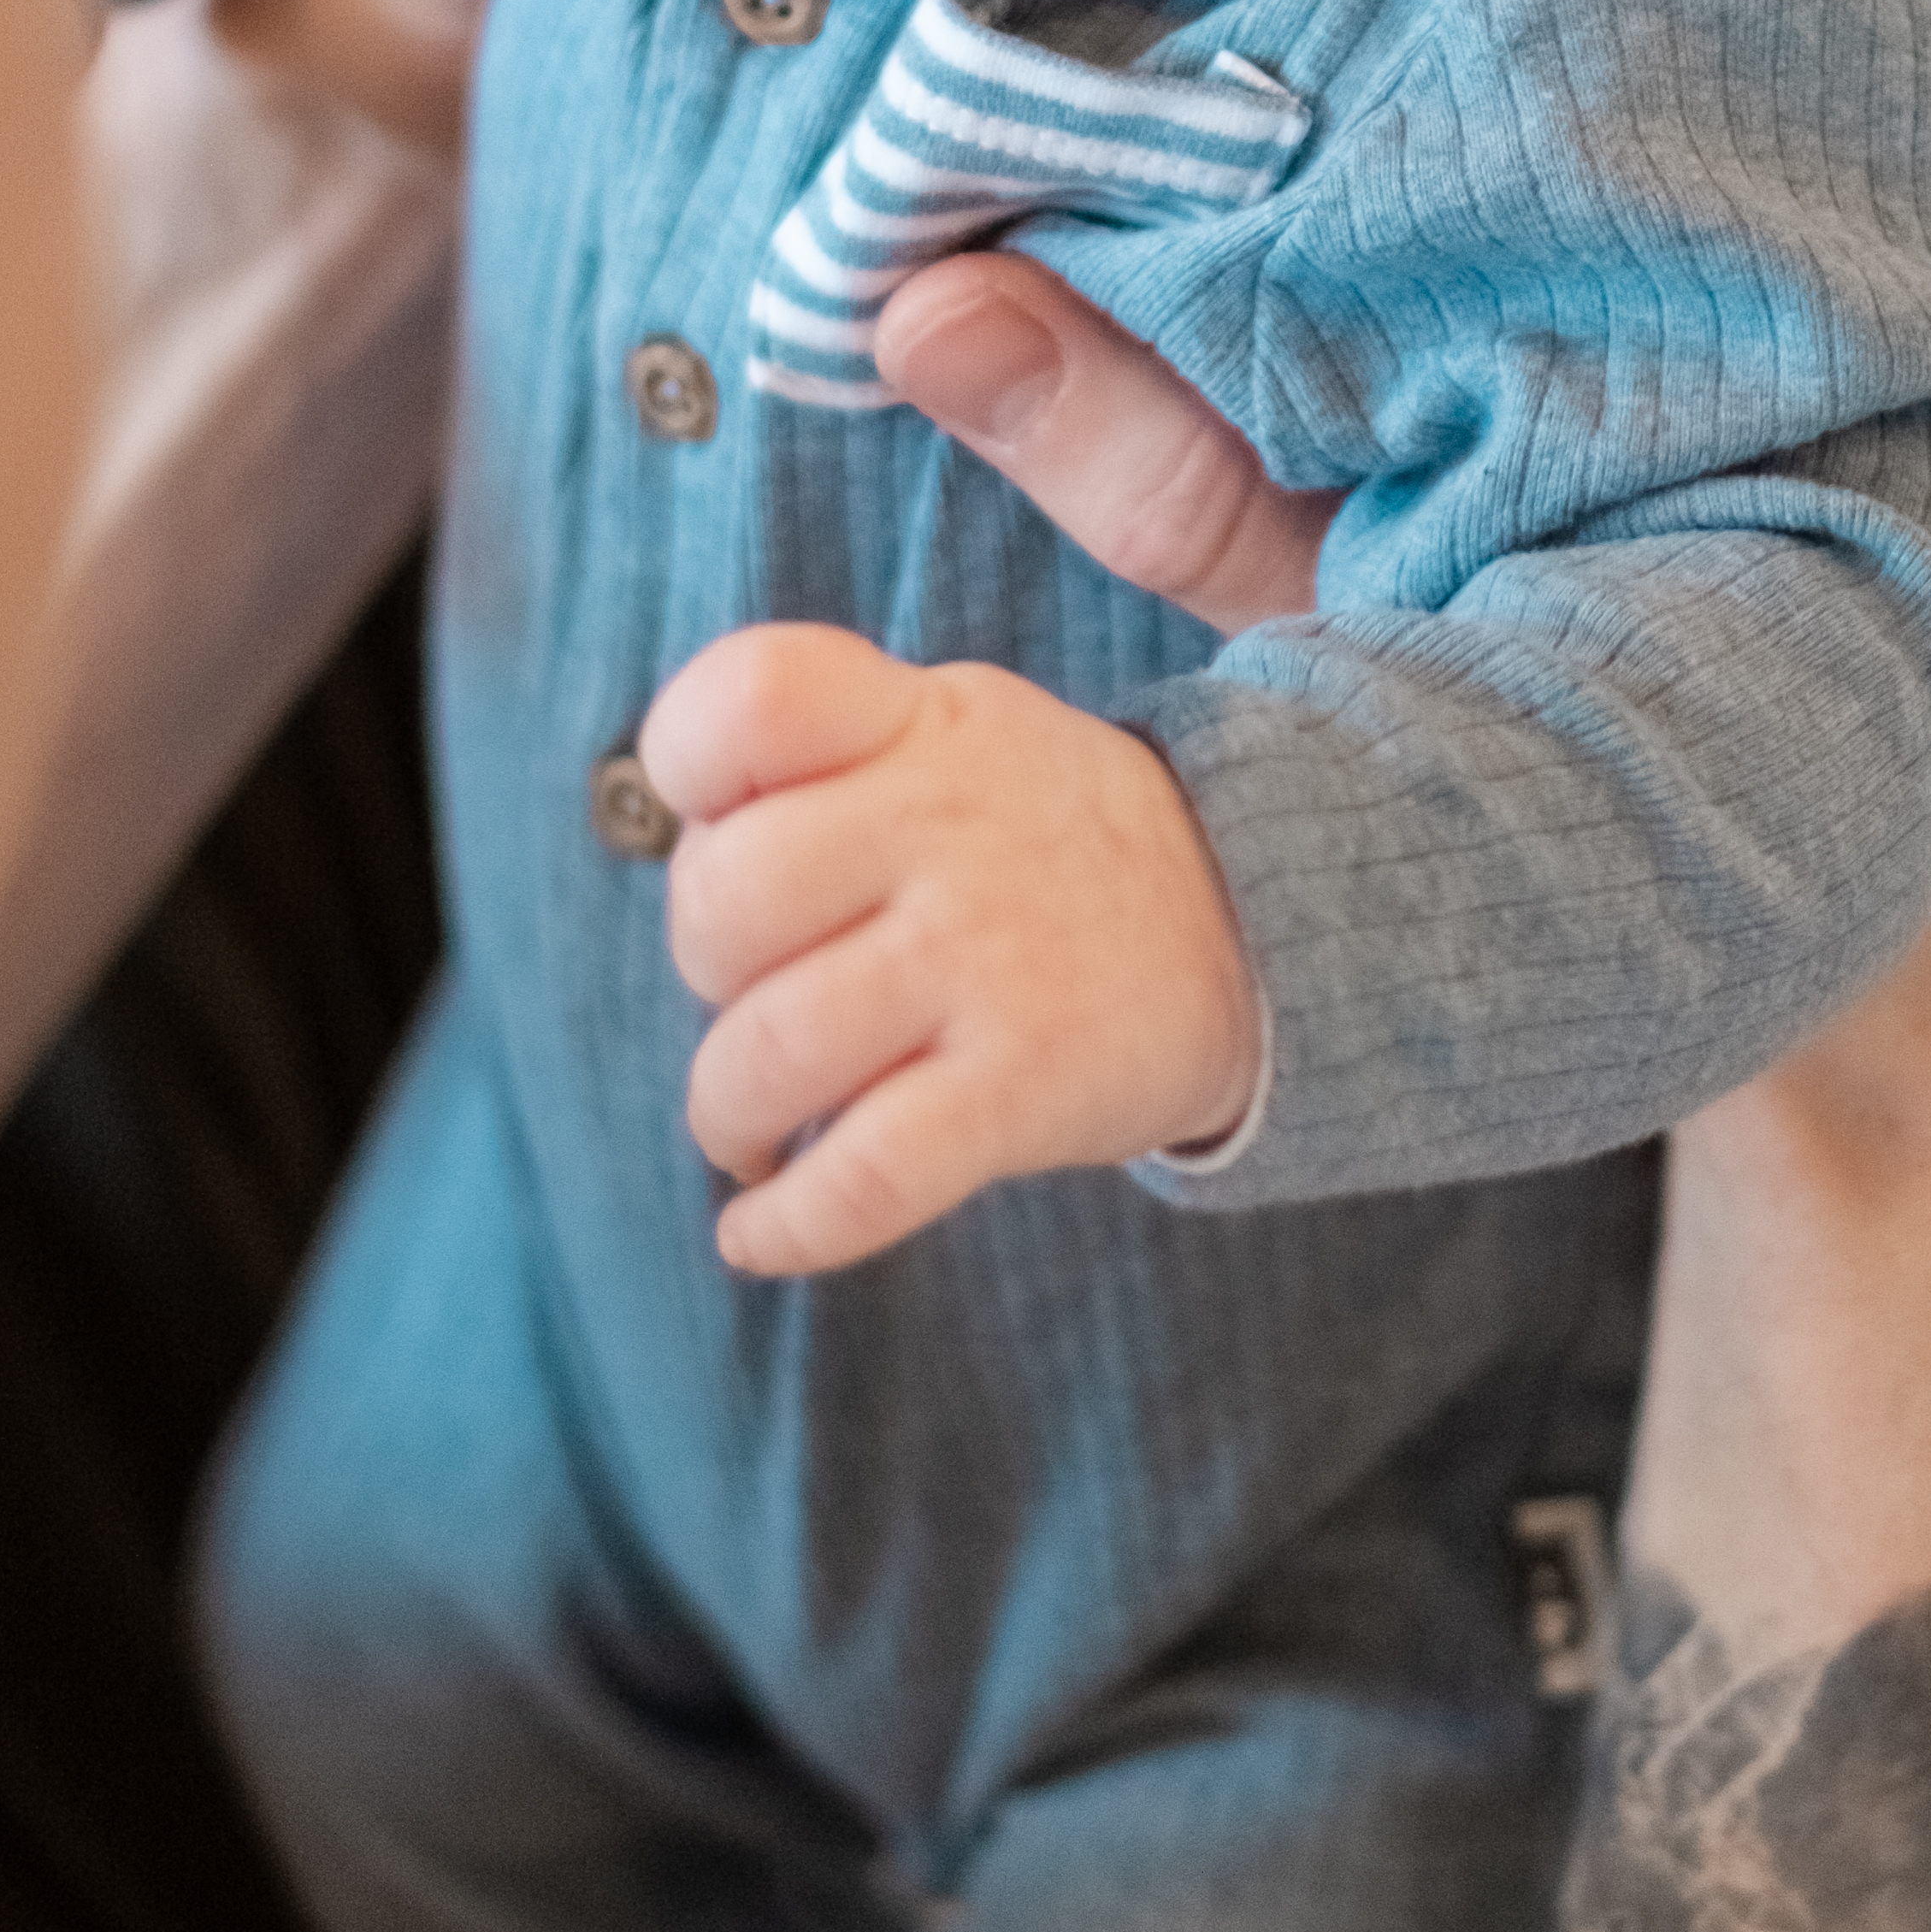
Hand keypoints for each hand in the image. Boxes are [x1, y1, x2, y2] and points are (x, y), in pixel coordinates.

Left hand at [643, 623, 1263, 1269]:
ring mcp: (984, 961)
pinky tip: (757, 1232)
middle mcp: (948, 830)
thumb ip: (821, 759)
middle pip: (720, 902)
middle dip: (706, 969)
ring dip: (724, 1113)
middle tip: (758, 989)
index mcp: (922, 724)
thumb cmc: (1044, 839)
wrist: (1253, 926)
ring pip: (764, 1055)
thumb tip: (676, 858)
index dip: (688, 765)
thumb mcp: (956, 733)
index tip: (712, 818)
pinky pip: (861, 1180)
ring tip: (747, 1128)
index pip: (754, 699)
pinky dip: (786, 1226)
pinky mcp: (1021, 1090)